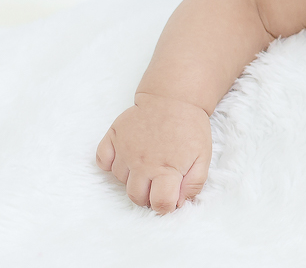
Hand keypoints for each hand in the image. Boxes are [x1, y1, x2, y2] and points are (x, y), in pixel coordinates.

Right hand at [96, 92, 211, 214]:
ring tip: (146, 164)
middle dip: (147, 197)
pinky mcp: (114, 136)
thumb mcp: (203, 157)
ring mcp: (125, 150)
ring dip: (132, 178)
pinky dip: (110, 164)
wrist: (174, 98)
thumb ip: (193, 184)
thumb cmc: (190, 129)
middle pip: (136, 197)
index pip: (159, 204)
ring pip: (120, 180)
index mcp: (166, 169)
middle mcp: (142, 163)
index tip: (169, 198)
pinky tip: (126, 158)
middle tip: (157, 184)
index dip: (166, 206)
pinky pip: (102, 160)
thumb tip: (179, 203)